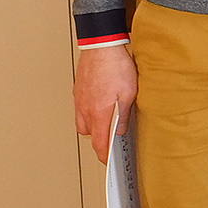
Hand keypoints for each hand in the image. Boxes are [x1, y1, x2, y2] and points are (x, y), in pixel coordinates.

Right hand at [73, 45, 137, 164]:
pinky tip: (98, 104)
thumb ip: (124, 114)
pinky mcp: (78, 89)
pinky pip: (80, 107)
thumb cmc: (116, 66)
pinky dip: (87, 111)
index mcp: (98, 112)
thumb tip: (120, 129)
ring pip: (81, 121)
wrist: (101, 46)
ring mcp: (79, 98)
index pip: (98, 142)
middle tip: (109, 139)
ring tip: (104, 122)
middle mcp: (85, 108)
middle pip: (88, 133)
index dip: (103, 154)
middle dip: (98, 138)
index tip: (107, 161)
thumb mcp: (129, 93)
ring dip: (91, 125)